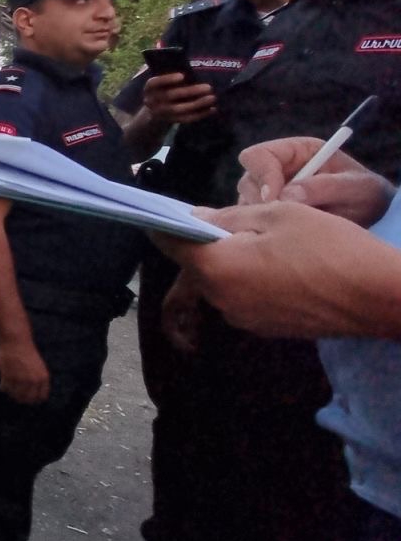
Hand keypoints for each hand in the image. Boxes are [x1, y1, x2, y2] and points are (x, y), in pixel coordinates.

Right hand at [0, 337, 49, 403]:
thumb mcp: (37, 366)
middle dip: (22, 398)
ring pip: (16, 395)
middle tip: (15, 395)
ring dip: (11, 393)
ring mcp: (22, 380)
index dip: (34, 399)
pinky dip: (3, 387)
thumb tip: (29, 395)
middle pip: (28, 399)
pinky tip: (2, 385)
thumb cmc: (25, 351)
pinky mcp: (10, 377)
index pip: (41, 397)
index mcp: (43, 378)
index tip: (27, 397)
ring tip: (8, 389)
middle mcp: (34, 381)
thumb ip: (35, 380)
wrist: (16, 340)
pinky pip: (6, 388)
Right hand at [142, 72, 215, 124]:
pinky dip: (200, 114)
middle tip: (209, 87)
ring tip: (213, 98)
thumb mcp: (162, 81)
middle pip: (170, 96)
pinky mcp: (170, 121)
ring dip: (197, 104)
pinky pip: (185, 119)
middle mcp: (152, 101)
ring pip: (179, 109)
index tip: (182, 75)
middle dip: (190, 91)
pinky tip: (212, 109)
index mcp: (149, 88)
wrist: (155, 111)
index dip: (167, 79)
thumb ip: (171, 73)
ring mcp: (160, 113)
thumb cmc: (164, 89)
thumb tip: (187, 62)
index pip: (154, 83)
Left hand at [159, 201, 400, 337]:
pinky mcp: (265, 328)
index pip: (170, 243)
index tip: (163, 212)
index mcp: (216, 268)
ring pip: (220, 281)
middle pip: (196, 265)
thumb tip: (196, 219)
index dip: (164, 224)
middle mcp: (221, 299)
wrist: (377, 296)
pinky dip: (248, 279)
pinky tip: (276, 265)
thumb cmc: (328, 246)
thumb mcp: (278, 214)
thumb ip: (228, 217)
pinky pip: (242, 297)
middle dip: (203, 243)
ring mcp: (242, 318)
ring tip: (260, 241)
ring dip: (228, 262)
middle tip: (227, 221)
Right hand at [236, 136, 394, 224]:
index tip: (275, 199)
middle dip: (262, 201)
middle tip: (283, 219)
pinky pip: (251, 222)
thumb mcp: (357, 187)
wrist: (370, 216)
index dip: (263, 175)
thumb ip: (326, 187)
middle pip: (248, 180)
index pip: (259, 155)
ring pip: (246, 203)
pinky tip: (288, 235)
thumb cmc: (366, 194)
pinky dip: (263, 229)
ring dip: (264, 217)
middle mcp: (277, 169)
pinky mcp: (267, 214)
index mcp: (296, 151)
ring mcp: (270, 192)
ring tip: (294, 227)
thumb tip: (288, 195)